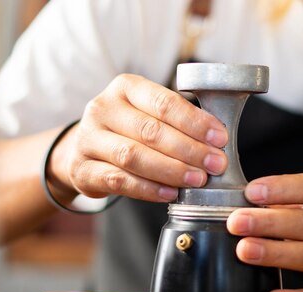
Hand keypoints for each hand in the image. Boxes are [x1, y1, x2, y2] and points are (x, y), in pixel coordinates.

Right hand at [48, 74, 227, 201]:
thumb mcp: (149, 113)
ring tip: (198, 179)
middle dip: (189, 149)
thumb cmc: (130, 130)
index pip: (164, 103)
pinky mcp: (81, 169)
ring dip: (171, 170)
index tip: (220, 138)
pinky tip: (171, 193)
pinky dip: (148, 189)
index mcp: (125, 87)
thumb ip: (178, 120)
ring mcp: (88, 139)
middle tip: (215, 164)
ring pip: (134, 156)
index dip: (195, 122)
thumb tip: (219, 140)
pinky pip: (119, 180)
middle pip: (151, 131)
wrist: (84, 150)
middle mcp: (102, 108)